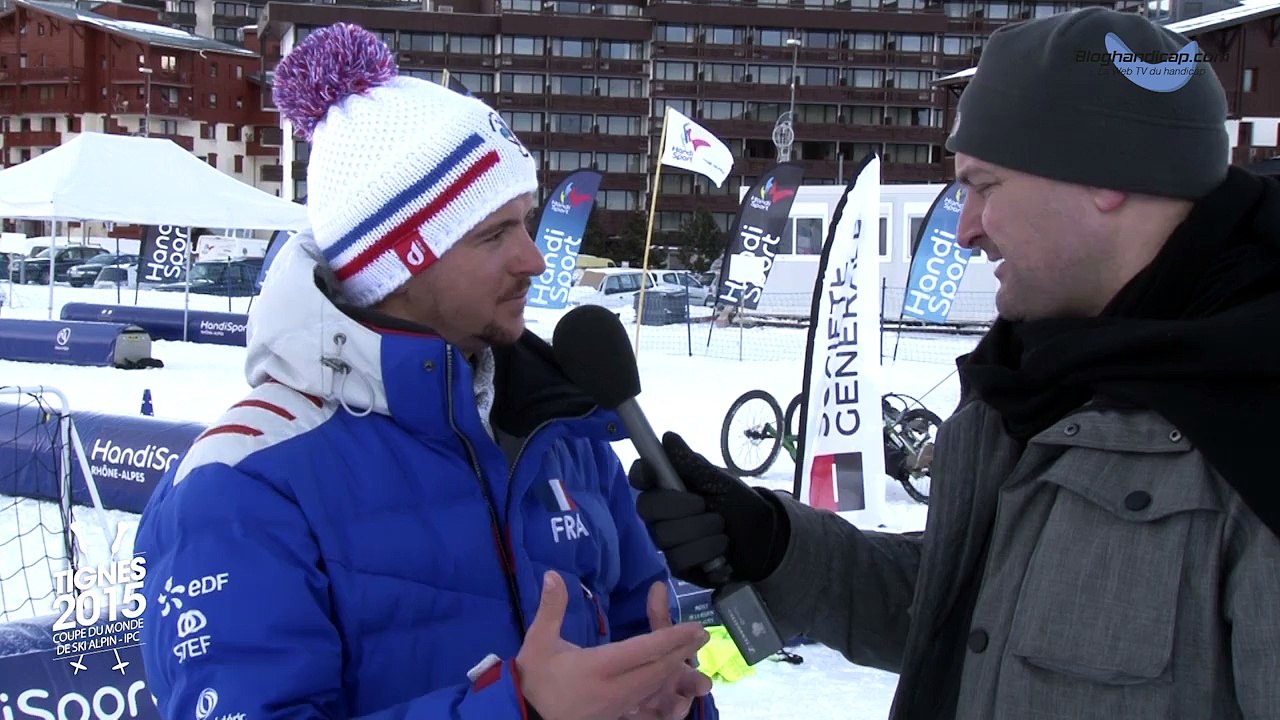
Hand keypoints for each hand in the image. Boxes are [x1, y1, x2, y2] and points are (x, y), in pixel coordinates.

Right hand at [516, 572, 709, 719]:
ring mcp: (617, 707)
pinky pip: (647, 702)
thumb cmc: (533, 678)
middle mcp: (613, 690)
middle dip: (681, 651)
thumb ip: (550, 608)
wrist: (526, 717)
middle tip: (701, 634)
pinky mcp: (617, 716)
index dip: (670, 638)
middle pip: (657, 670)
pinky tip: (671, 678)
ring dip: (675, 668)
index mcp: (596, 668)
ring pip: (655, 687)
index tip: (693, 627)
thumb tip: (553, 574)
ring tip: (690, 652)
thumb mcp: (538, 642)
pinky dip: (662, 687)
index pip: (642, 651)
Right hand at [628, 432, 789, 586]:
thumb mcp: (720, 480)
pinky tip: (720, 550)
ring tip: (722, 530)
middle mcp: (661, 514)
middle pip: (647, 508)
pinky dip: (705, 551)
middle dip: (680, 507)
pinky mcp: (679, 565)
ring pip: (665, 536)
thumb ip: (691, 463)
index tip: (650, 474)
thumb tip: (668, 437)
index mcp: (669, 488)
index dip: (641, 474)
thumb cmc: (738, 504)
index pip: (640, 477)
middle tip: (706, 506)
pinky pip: (679, 559)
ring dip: (701, 531)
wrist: (764, 537)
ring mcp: (668, 541)